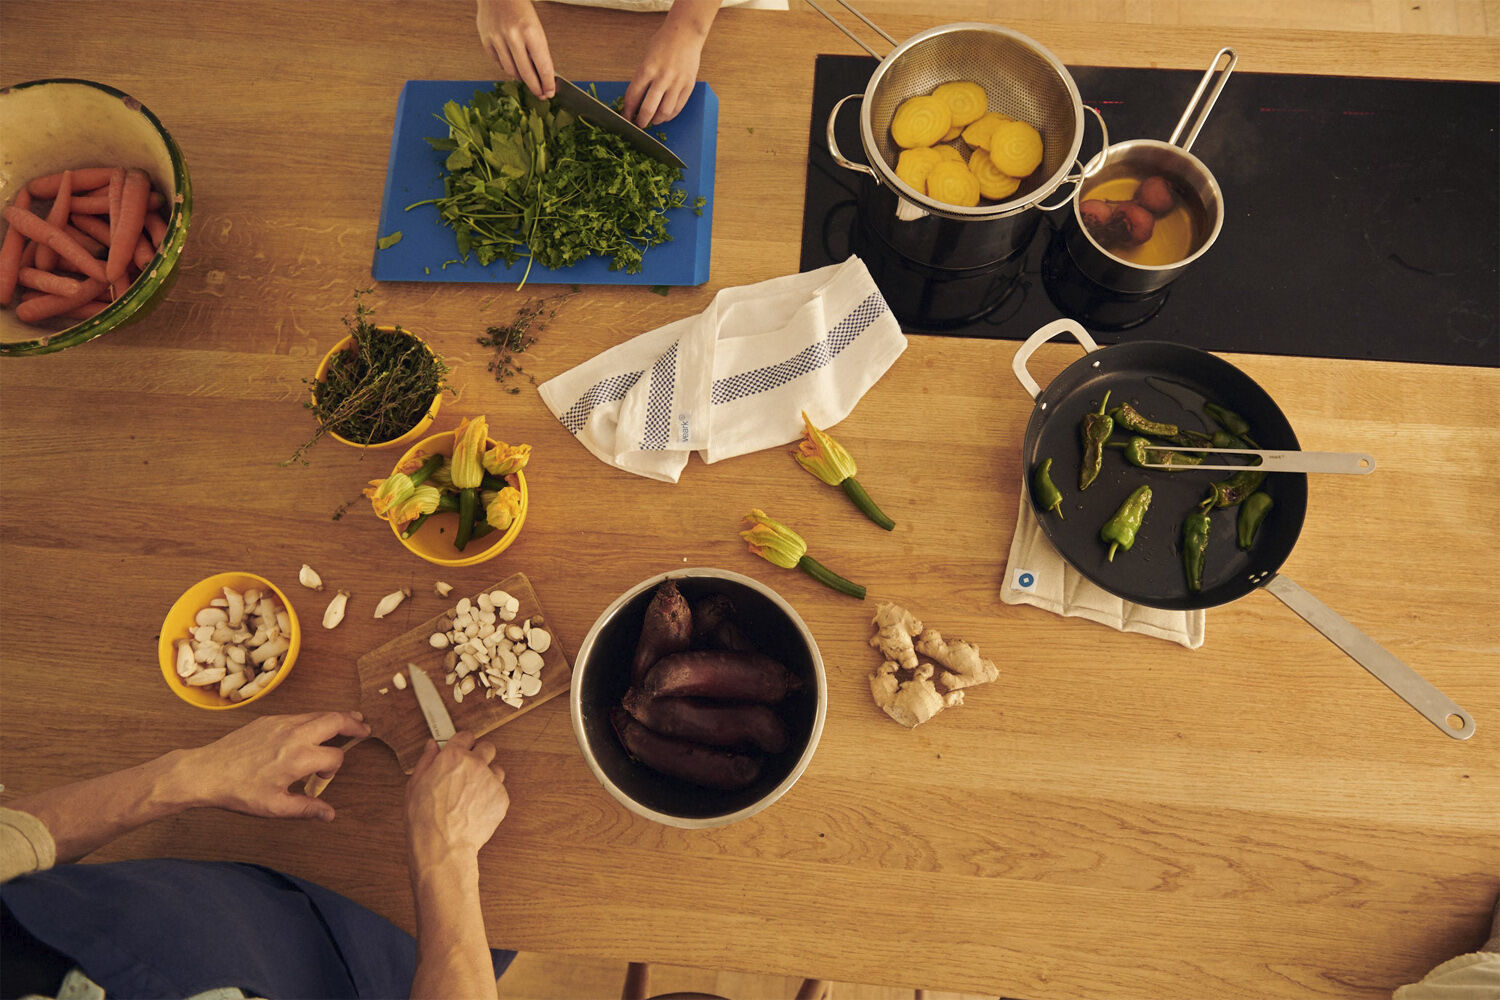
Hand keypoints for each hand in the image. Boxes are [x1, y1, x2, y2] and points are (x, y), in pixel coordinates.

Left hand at [175, 711, 369, 821]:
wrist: (206, 771)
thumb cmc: (239, 791)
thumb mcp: (274, 807)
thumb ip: (306, 808)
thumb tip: (330, 814)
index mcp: (299, 758)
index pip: (334, 756)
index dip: (334, 768)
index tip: (322, 777)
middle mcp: (294, 734)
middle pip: (336, 720)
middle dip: (354, 723)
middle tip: (365, 728)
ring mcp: (281, 723)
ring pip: (319, 713)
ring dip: (336, 718)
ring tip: (349, 721)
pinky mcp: (270, 719)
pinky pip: (300, 715)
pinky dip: (314, 719)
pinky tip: (313, 729)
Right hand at [405, 732, 509, 865]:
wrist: (443, 846)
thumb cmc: (425, 819)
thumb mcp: (415, 785)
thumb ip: (426, 761)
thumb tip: (432, 746)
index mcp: (454, 757)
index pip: (465, 736)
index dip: (462, 743)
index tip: (461, 748)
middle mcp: (476, 765)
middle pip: (488, 748)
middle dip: (480, 755)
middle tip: (469, 770)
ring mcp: (491, 781)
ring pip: (497, 770)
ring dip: (488, 777)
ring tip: (472, 794)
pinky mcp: (501, 799)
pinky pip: (500, 791)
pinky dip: (491, 798)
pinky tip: (475, 809)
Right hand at [476, 0, 554, 99]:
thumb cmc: (520, 9)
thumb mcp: (536, 28)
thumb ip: (539, 51)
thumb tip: (544, 76)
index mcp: (531, 32)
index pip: (543, 66)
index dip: (547, 83)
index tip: (550, 92)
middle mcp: (513, 36)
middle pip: (526, 73)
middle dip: (535, 87)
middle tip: (540, 94)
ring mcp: (498, 39)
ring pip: (511, 71)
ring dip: (521, 78)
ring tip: (527, 79)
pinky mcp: (486, 40)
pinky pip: (498, 63)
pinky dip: (506, 67)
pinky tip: (512, 66)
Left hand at [622, 0, 717, 126]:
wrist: (685, 33)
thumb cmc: (663, 43)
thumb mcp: (647, 58)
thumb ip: (642, 77)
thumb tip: (635, 100)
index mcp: (647, 69)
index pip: (633, 96)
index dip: (628, 110)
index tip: (625, 117)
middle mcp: (662, 77)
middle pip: (648, 108)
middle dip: (641, 121)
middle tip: (638, 124)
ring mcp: (676, 82)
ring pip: (664, 112)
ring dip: (656, 120)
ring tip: (653, 121)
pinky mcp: (688, 86)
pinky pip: (678, 107)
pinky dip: (669, 115)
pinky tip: (664, 115)